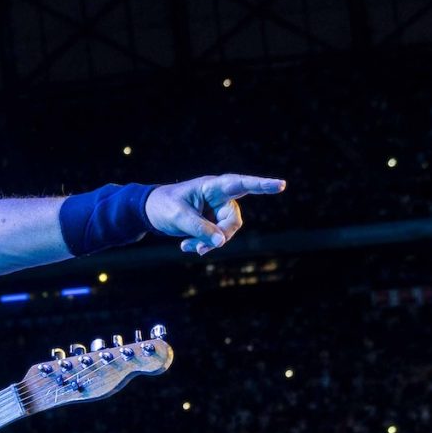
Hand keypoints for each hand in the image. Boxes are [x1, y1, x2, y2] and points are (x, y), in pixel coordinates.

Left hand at [146, 173, 285, 256]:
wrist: (151, 211)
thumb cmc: (163, 205)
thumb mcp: (179, 217)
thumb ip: (200, 228)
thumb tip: (221, 242)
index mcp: (212, 186)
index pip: (241, 184)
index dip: (262, 185)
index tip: (280, 185)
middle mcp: (219, 196)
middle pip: (233, 219)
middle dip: (220, 236)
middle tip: (199, 248)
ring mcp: (217, 210)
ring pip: (226, 232)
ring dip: (208, 243)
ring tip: (186, 247)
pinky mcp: (213, 222)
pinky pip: (217, 238)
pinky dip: (203, 245)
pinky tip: (186, 247)